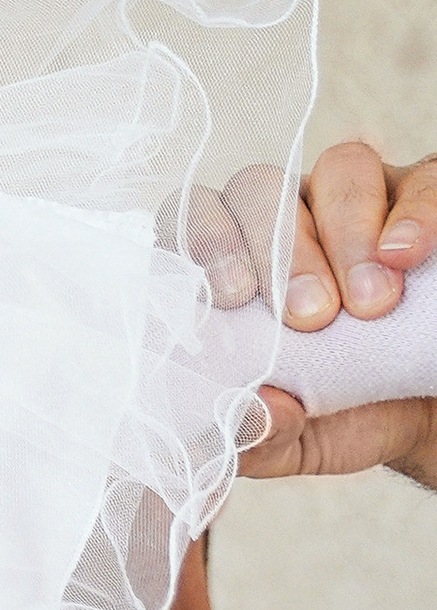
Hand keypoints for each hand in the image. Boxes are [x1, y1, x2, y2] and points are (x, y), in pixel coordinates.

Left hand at [188, 136, 436, 492]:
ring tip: (372, 306)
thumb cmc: (340, 412)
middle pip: (260, 189)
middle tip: (312, 318)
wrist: (421, 416)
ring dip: (348, 235)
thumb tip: (252, 411)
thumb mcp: (292, 439)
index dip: (206, 245)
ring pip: (340, 170)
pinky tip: (406, 257)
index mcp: (234, 265)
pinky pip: (420, 181)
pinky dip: (413, 216)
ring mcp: (357, 199)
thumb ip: (259, 434)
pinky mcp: (421, 195)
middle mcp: (287, 217)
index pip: (195, 219)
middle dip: (282, 254)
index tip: (233, 299)